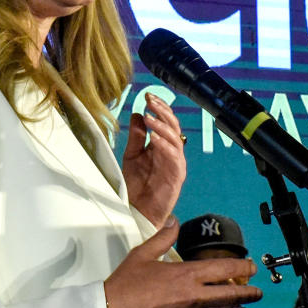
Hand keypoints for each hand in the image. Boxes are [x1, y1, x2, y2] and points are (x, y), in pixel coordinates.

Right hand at [104, 218, 260, 307]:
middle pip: (233, 295)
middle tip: (257, 293)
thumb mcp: (142, 254)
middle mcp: (195, 297)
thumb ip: (163, 238)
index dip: (243, 267)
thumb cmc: (126, 282)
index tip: (252, 267)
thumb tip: (175, 221)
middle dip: (250, 293)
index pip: (225, 269)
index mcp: (186, 274)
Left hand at [122, 93, 185, 227]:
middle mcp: (171, 153)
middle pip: (173, 126)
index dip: (159, 108)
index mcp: (162, 146)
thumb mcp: (132, 155)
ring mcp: (175, 164)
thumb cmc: (136, 184)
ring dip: (162, 126)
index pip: (165, 122)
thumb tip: (138, 113)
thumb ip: (136, 136)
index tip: (148, 96)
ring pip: (175, 139)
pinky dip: (164, 145)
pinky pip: (174, 157)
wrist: (137, 211)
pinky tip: (154, 138)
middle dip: (163, 111)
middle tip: (150, 100)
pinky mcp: (176, 176)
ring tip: (150, 117)